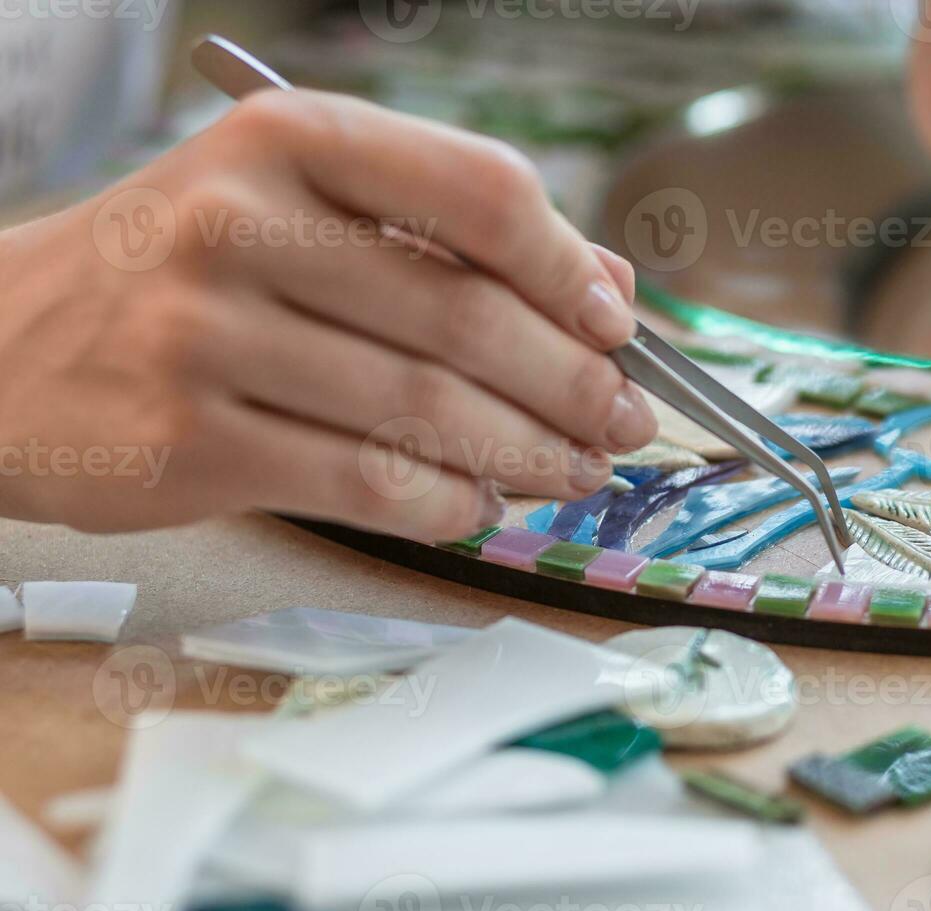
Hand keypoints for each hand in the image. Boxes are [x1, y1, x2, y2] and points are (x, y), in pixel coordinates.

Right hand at [0, 90, 657, 540]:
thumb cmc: (183, 272)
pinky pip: (369, 480)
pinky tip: (480, 504)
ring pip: (427, 408)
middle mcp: (242, 223)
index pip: (480, 191)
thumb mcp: (300, 211)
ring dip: (528, 454)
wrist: (3, 345)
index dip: (570, 268)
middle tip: (624, 424)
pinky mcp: (191, 440)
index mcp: (290, 141)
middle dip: (572, 385)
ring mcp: (208, 334)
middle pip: (467, 314)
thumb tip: (606, 288)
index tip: (616, 325)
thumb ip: (449, 236)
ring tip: (575, 473)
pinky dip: (448, 501)